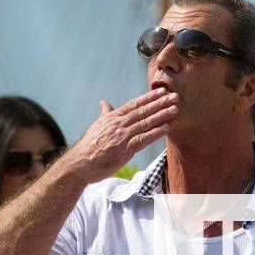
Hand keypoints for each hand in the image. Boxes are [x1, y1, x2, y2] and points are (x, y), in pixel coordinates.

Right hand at [59, 88, 178, 184]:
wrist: (78, 163)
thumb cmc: (87, 146)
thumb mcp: (96, 126)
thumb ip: (105, 114)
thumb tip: (104, 102)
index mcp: (112, 118)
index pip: (133, 104)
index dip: (148, 97)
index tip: (161, 91)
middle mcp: (118, 124)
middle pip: (142, 111)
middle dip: (160, 103)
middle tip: (175, 96)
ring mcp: (121, 137)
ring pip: (145, 123)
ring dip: (161, 115)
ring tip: (175, 109)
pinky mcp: (124, 150)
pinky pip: (142, 139)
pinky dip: (155, 133)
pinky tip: (166, 128)